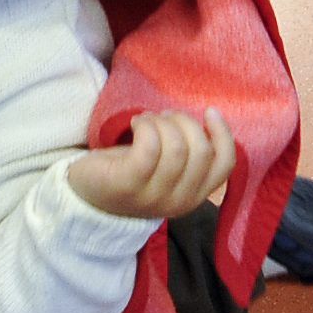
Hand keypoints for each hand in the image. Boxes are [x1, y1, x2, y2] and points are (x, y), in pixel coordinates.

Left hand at [68, 108, 234, 220]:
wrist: (86, 193)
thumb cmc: (131, 172)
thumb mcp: (167, 167)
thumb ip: (190, 154)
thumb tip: (209, 120)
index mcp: (196, 196)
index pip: (225, 165)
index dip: (223, 134)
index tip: (209, 111)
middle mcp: (181, 201)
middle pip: (202, 151)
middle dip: (184, 122)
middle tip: (162, 117)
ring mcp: (154, 196)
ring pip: (176, 147)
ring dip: (161, 123)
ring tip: (145, 120)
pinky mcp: (128, 183)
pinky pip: (149, 147)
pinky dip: (146, 126)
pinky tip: (136, 124)